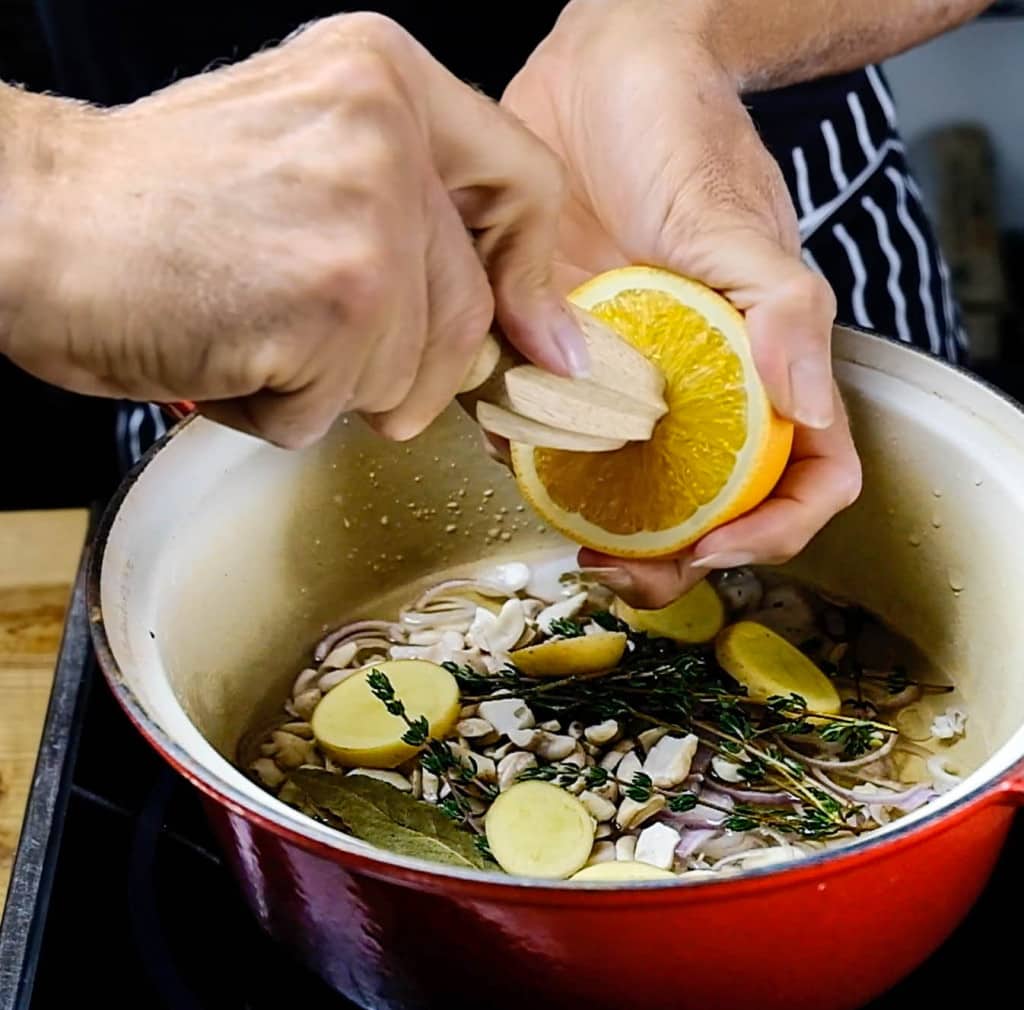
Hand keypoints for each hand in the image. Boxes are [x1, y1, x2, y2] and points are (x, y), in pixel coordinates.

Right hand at [0, 14, 586, 448]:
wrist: (31, 220)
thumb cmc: (154, 204)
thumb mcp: (307, 157)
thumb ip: (414, 218)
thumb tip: (527, 327)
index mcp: (385, 79)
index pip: (523, 182)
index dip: (528, 276)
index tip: (534, 337)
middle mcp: (386, 133)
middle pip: (466, 312)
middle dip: (401, 364)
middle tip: (318, 345)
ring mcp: (365, 220)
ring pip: (409, 373)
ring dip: (331, 386)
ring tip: (254, 331)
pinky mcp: (334, 305)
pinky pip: (341, 409)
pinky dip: (281, 411)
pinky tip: (229, 354)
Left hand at [503, 0, 860, 606]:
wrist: (590, 83)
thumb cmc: (681, 137)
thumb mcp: (739, 222)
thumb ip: (784, 314)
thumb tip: (808, 409)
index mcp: (761, 368)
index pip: (803, 478)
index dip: (773, 531)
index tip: (713, 546)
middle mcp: (695, 389)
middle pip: (701, 509)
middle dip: (665, 559)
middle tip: (617, 570)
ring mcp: (622, 382)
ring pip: (616, 488)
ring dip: (588, 521)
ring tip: (558, 517)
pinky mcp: (555, 360)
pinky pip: (541, 431)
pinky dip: (525, 452)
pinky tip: (508, 437)